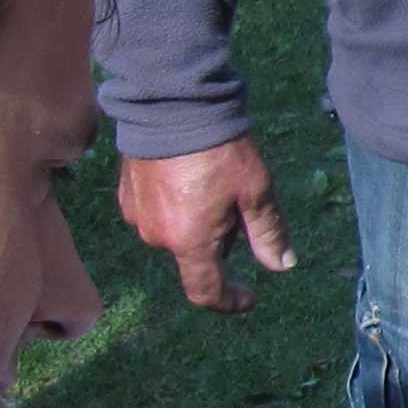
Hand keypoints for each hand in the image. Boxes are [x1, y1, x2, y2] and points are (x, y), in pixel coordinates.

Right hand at [117, 138, 293, 313]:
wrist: (173, 106)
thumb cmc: (220, 150)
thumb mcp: (255, 192)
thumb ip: (268, 234)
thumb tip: (282, 266)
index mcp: (190, 242)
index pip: (206, 291)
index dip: (229, 300)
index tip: (249, 297)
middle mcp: (157, 236)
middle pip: (196, 254)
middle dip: (221, 239)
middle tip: (238, 200)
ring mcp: (137, 216)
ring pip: (177, 233)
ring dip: (197, 221)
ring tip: (212, 180)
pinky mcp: (126, 195)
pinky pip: (157, 213)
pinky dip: (177, 205)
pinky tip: (190, 175)